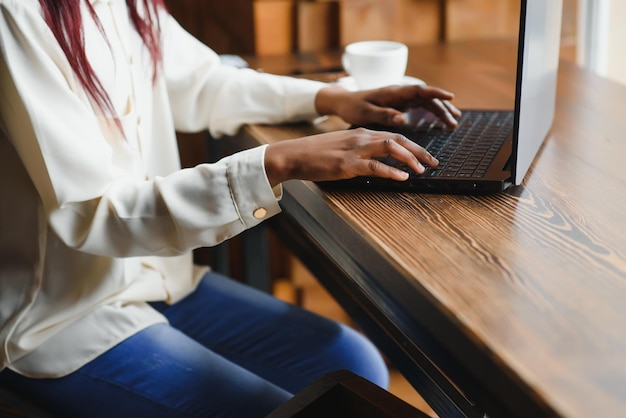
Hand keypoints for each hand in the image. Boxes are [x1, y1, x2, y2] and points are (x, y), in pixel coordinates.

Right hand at [264, 128, 437, 186]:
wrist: (294, 154)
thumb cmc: (316, 154)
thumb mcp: (342, 147)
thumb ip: (360, 150)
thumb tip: (377, 161)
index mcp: (361, 133)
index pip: (394, 136)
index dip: (413, 146)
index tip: (426, 156)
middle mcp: (361, 137)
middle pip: (398, 139)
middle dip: (419, 151)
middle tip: (434, 162)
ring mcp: (355, 149)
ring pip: (390, 148)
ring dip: (410, 159)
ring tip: (423, 170)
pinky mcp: (347, 164)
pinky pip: (374, 166)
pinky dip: (391, 171)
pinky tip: (402, 177)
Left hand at [315, 84, 460, 128]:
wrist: (344, 102)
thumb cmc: (353, 107)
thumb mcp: (365, 113)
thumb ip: (383, 115)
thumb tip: (402, 119)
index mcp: (393, 92)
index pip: (418, 90)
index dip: (435, 93)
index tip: (450, 97)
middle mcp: (400, 93)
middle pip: (427, 97)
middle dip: (442, 108)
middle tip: (454, 122)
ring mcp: (402, 98)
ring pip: (426, 102)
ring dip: (440, 111)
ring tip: (453, 123)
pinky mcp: (401, 105)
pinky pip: (420, 107)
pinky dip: (432, 114)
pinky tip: (441, 122)